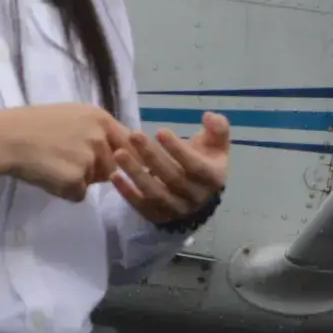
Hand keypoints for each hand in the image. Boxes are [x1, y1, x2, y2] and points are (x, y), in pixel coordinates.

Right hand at [0, 104, 129, 200]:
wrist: (5, 137)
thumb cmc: (33, 124)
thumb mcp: (72, 116)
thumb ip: (96, 130)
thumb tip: (117, 148)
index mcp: (100, 118)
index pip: (130, 143)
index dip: (127, 157)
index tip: (124, 165)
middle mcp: (100, 137)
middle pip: (113, 166)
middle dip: (96, 170)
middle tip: (66, 160)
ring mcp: (90, 159)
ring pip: (95, 181)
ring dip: (79, 180)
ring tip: (53, 165)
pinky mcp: (77, 180)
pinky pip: (78, 194)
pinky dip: (64, 191)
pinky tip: (47, 176)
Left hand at [112, 112, 229, 225]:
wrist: (199, 193)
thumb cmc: (205, 161)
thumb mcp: (216, 144)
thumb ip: (217, 128)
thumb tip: (208, 116)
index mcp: (212, 179)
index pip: (195, 166)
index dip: (178, 149)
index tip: (160, 130)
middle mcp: (196, 197)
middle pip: (172, 178)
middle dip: (152, 156)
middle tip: (134, 135)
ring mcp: (176, 210)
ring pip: (155, 193)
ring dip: (136, 174)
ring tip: (119, 153)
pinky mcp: (159, 216)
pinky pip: (141, 206)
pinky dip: (127, 193)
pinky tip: (115, 176)